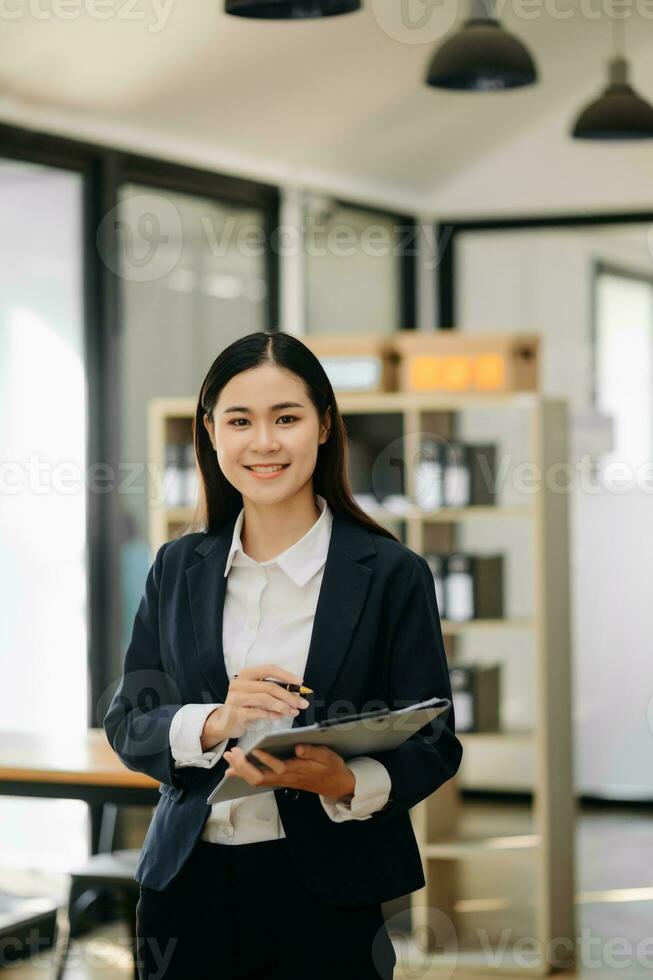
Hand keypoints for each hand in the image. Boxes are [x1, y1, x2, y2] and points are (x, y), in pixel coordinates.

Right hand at [200, 663, 308, 749]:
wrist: (225, 721)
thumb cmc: (245, 704)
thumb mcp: (256, 692)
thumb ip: (273, 689)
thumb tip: (297, 692)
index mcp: (246, 674)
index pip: (268, 669)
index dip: (286, 675)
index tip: (300, 682)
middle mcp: (239, 684)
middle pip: (269, 686)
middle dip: (289, 696)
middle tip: (302, 703)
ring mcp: (236, 699)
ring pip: (265, 700)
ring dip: (283, 706)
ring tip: (294, 711)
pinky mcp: (236, 714)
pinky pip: (259, 713)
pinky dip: (272, 715)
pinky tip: (280, 716)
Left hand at [223, 744, 355, 801]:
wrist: (336, 784)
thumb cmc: (331, 767)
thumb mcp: (327, 755)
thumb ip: (312, 751)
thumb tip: (297, 747)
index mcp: (297, 769)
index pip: (278, 766)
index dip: (265, 759)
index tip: (254, 748)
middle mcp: (286, 777)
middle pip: (260, 777)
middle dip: (244, 767)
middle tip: (232, 753)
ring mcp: (282, 781)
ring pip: (257, 780)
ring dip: (241, 770)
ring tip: (229, 758)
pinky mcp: (280, 780)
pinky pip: (259, 780)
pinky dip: (246, 774)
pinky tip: (235, 769)